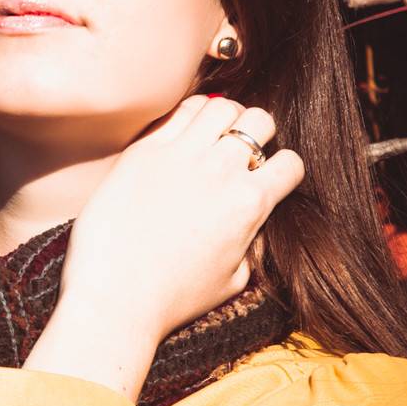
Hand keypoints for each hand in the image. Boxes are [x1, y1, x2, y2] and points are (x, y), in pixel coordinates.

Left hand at [57, 94, 305, 345]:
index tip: (264, 179)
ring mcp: (181, 156)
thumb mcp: (235, 279)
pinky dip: (188, 114)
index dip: (282, 170)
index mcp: (251, 204)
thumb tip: (254, 223)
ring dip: (223, 117)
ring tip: (210, 137)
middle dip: (256, 133)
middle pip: (259, 121)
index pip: (291, 163)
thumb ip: (252, 241)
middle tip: (237, 151)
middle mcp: (222, 172)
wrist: (115, 297)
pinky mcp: (143, 151)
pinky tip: (181, 134)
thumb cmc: (173, 298)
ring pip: (221, 106)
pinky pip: (178, 111)